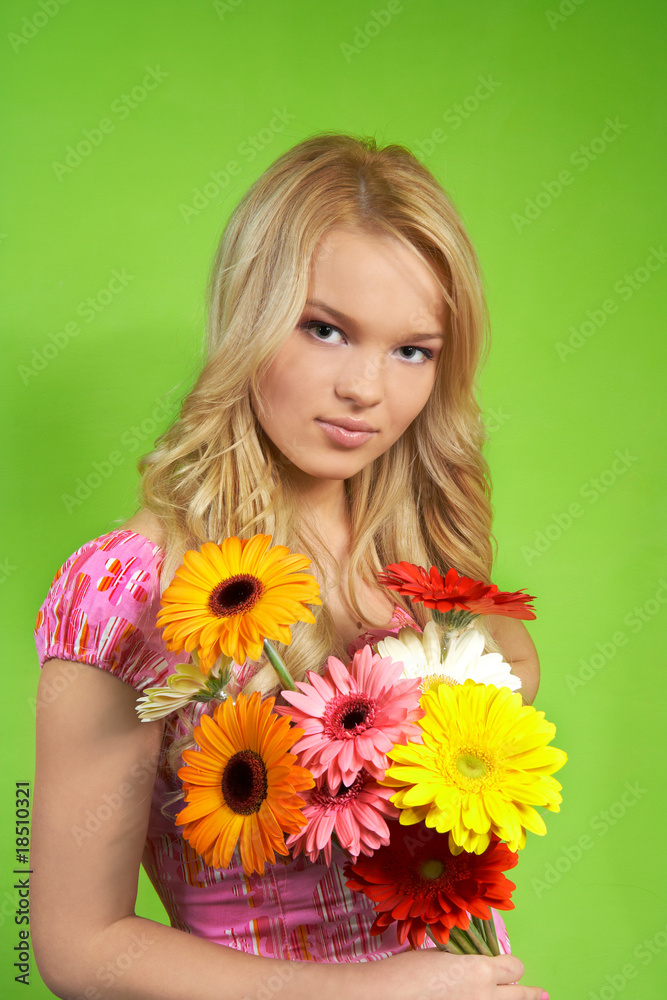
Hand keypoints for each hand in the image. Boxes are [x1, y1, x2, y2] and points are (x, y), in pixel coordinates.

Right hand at [354, 950, 547, 999]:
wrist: (387, 996)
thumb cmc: (408, 972)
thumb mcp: (440, 955)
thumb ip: (463, 959)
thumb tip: (473, 965)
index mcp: (480, 970)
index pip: (514, 966)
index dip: (510, 965)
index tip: (506, 966)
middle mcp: (486, 996)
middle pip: (521, 995)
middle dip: (529, 993)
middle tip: (541, 995)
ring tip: (533, 999)